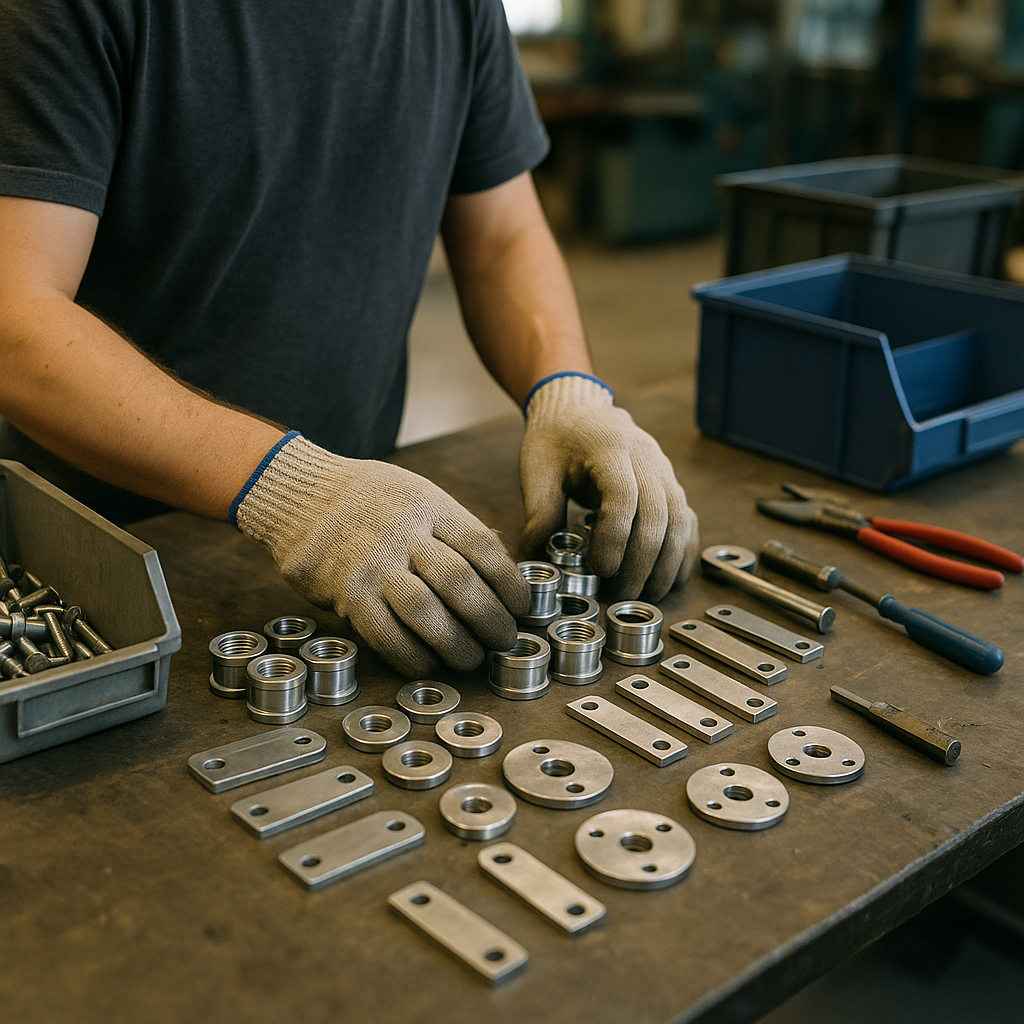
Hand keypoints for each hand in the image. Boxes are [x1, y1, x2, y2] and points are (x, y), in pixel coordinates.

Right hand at [235, 434, 529, 675]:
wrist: (300, 495)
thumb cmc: (370, 500)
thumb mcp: (419, 495)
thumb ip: (456, 530)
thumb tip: (504, 572)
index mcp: (430, 506)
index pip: (482, 547)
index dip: (509, 583)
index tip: (522, 608)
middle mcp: (403, 533)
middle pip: (459, 582)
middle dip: (489, 619)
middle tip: (504, 641)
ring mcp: (372, 564)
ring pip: (424, 611)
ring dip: (455, 643)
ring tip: (471, 659)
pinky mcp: (345, 593)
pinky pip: (385, 633)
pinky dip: (411, 655)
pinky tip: (428, 663)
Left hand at [519, 375, 699, 599]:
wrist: (579, 411)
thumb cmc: (556, 441)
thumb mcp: (537, 471)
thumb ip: (539, 513)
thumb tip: (537, 559)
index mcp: (610, 448)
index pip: (623, 497)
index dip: (614, 538)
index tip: (599, 570)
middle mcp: (646, 458)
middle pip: (657, 515)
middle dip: (641, 563)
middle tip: (619, 596)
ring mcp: (665, 471)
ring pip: (679, 521)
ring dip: (665, 565)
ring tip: (643, 597)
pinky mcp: (672, 486)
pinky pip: (687, 522)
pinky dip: (682, 554)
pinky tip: (667, 580)